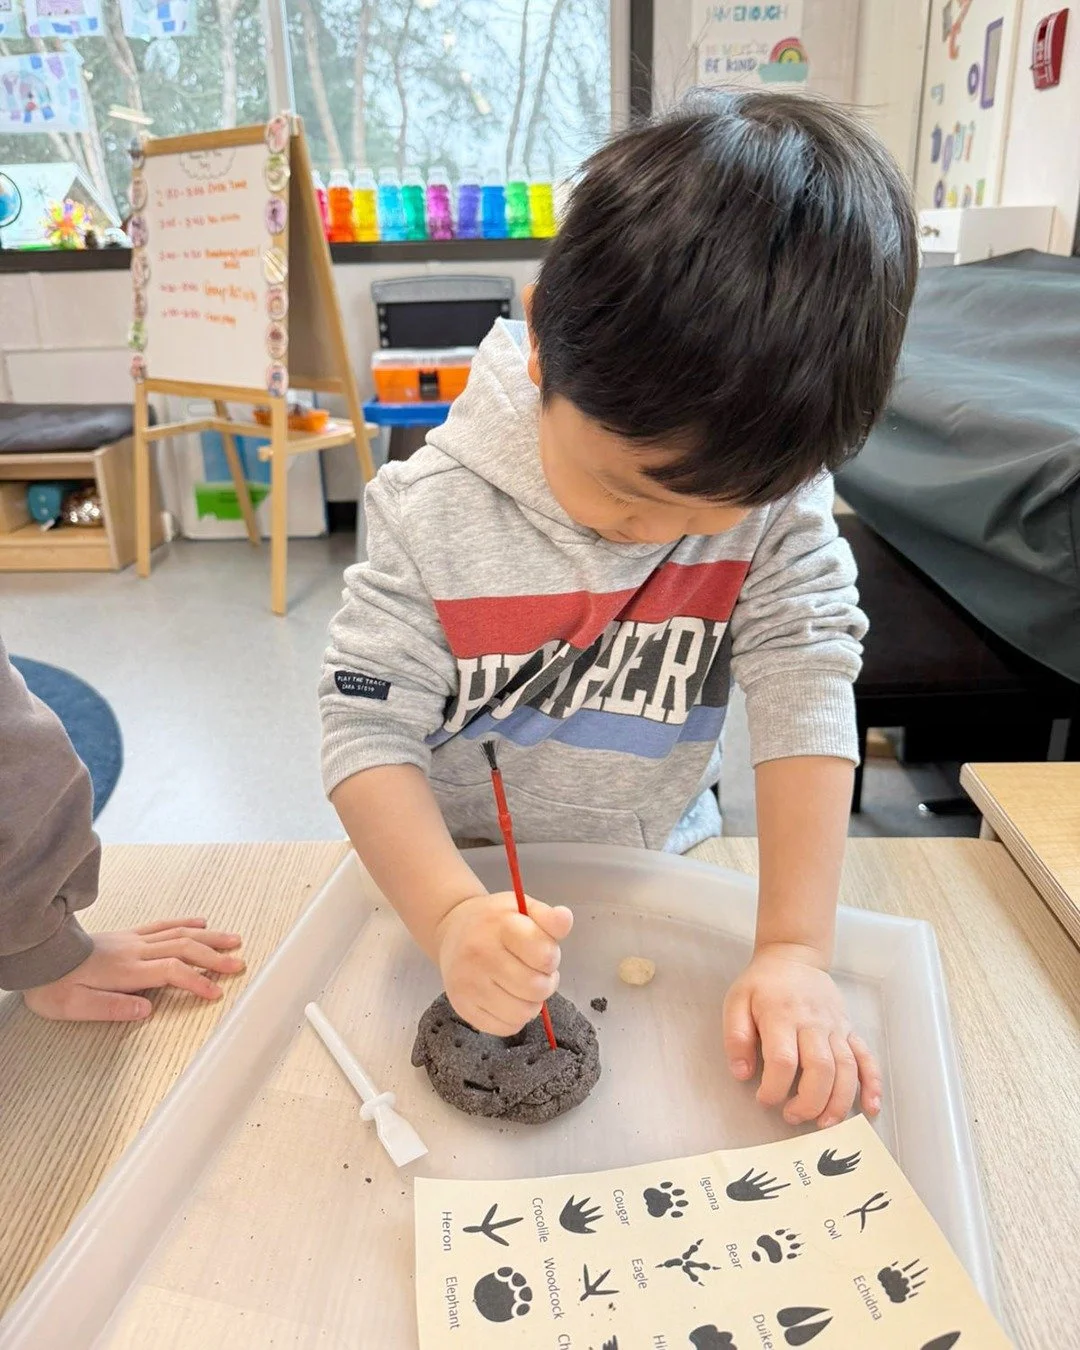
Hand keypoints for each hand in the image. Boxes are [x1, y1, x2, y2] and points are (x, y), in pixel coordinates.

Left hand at [23, 918, 244, 1021]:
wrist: (38, 955)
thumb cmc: (54, 985)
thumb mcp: (75, 1006)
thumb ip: (112, 1007)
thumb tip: (147, 1010)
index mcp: (126, 970)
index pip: (171, 971)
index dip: (197, 981)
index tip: (216, 993)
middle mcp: (135, 951)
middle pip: (184, 948)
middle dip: (214, 956)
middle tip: (240, 964)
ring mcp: (133, 940)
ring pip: (179, 933)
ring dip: (209, 937)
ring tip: (233, 940)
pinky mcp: (128, 935)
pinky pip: (162, 924)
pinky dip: (185, 923)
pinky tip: (200, 923)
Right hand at [434, 891, 572, 1036]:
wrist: (452, 933)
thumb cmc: (494, 922)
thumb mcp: (522, 908)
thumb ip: (549, 917)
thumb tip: (565, 918)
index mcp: (499, 926)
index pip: (544, 955)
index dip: (552, 957)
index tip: (543, 953)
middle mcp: (479, 955)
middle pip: (536, 988)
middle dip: (546, 983)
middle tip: (536, 972)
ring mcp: (469, 984)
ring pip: (523, 1013)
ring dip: (532, 1003)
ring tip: (523, 986)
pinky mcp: (462, 1007)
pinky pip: (505, 1028)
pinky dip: (514, 1018)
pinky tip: (508, 999)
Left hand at [723, 943, 880, 1128]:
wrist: (793, 956)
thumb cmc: (762, 984)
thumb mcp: (737, 1002)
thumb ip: (736, 1037)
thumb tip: (741, 1073)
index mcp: (782, 1016)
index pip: (783, 1060)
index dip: (774, 1088)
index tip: (764, 1099)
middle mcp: (813, 1023)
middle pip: (821, 1068)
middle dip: (809, 1102)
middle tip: (792, 1117)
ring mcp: (836, 1027)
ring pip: (847, 1069)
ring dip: (839, 1102)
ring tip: (825, 1124)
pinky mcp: (849, 1030)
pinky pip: (866, 1058)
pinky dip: (872, 1084)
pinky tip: (870, 1107)